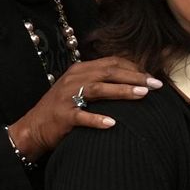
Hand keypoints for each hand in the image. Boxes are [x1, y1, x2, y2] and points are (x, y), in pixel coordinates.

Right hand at [9, 57, 161, 160]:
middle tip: (156, 84)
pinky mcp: (63, 116)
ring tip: (143, 94)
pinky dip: (97, 119)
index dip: (134, 68)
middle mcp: (74, 80)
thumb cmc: (62, 108)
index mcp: (80, 70)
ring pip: (98, 89)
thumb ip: (100, 81)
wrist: (33, 127)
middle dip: (135, 77)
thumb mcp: (79, 88)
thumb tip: (131, 79)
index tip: (152, 76)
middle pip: (109, 72)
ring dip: (122, 91)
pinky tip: (113, 124)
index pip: (111, 63)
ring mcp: (67, 97)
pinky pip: (82, 117)